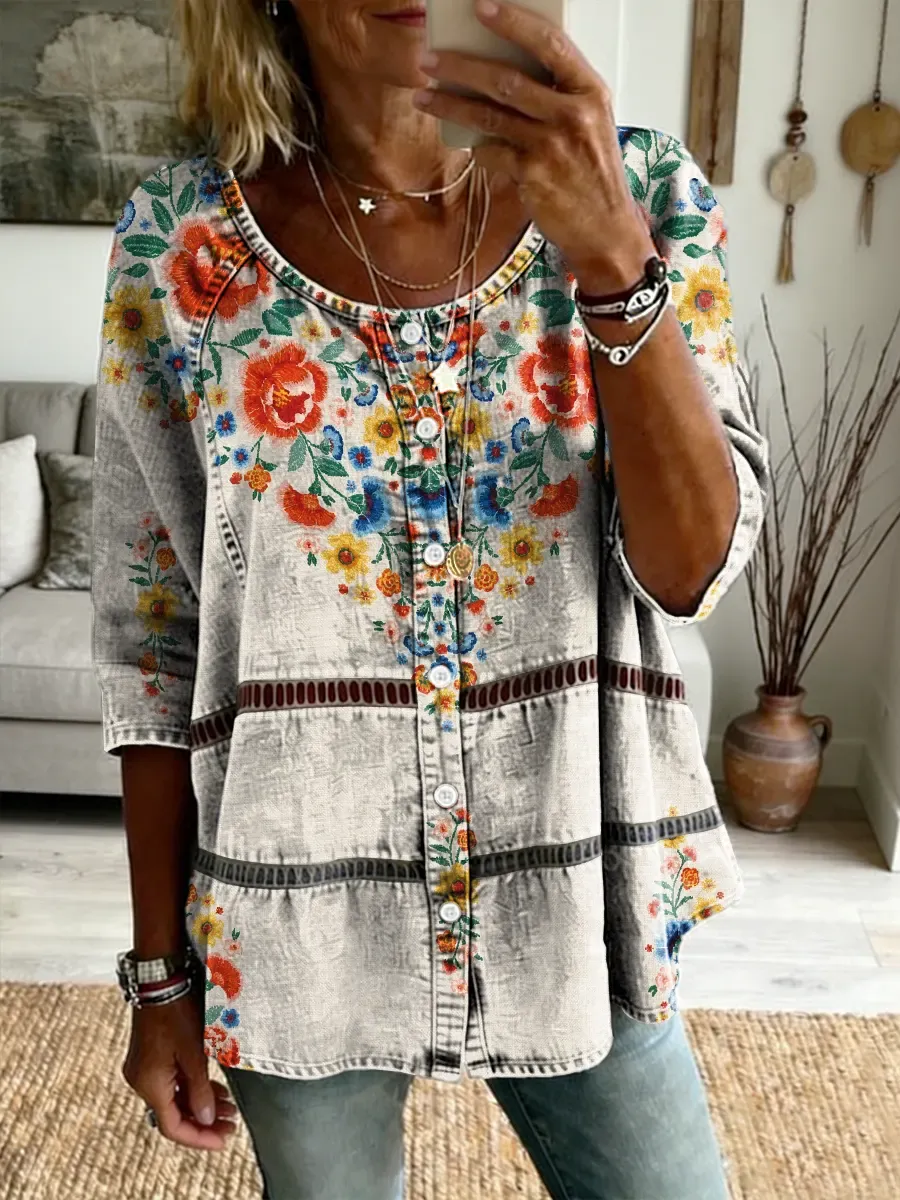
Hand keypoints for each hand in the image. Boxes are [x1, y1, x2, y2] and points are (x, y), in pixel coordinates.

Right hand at [122, 990, 237, 1149]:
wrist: (160, 980)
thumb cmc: (177, 1012)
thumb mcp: (194, 1053)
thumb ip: (200, 1090)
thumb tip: (207, 1119)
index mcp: (149, 1085)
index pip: (173, 1126)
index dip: (199, 1137)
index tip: (224, 1139)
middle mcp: (141, 1081)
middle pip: (174, 1114)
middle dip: (204, 1121)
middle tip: (232, 1124)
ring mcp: (145, 1069)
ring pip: (174, 1098)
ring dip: (201, 1104)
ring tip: (230, 1108)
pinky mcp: (151, 1056)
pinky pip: (172, 1082)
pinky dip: (192, 1088)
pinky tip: (215, 1089)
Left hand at [414, 0, 654, 293]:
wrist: (605, 229)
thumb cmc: (593, 173)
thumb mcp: (590, 123)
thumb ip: (558, 95)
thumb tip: (502, 69)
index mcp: (591, 91)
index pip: (550, 44)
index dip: (513, 21)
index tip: (480, 7)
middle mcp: (573, 115)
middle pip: (507, 79)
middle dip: (461, 66)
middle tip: (429, 58)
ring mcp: (552, 146)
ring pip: (489, 114)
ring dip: (450, 103)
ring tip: (423, 95)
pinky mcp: (533, 176)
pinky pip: (491, 151)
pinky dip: (476, 146)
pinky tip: (465, 143)